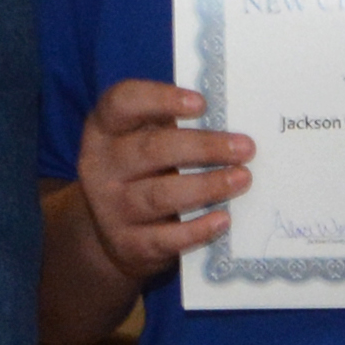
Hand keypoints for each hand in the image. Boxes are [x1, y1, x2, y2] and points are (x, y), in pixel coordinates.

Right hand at [70, 79, 254, 288]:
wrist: (113, 234)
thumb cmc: (144, 172)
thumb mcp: (144, 140)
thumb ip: (174, 127)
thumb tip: (231, 124)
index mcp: (104, 129)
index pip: (123, 103)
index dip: (161, 99)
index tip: (202, 104)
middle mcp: (100, 167)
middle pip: (151, 150)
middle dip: (203, 147)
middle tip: (245, 148)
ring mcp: (110, 208)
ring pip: (160, 195)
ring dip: (206, 186)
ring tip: (242, 179)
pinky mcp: (127, 244)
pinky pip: (165, 237)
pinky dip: (197, 229)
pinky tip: (223, 219)